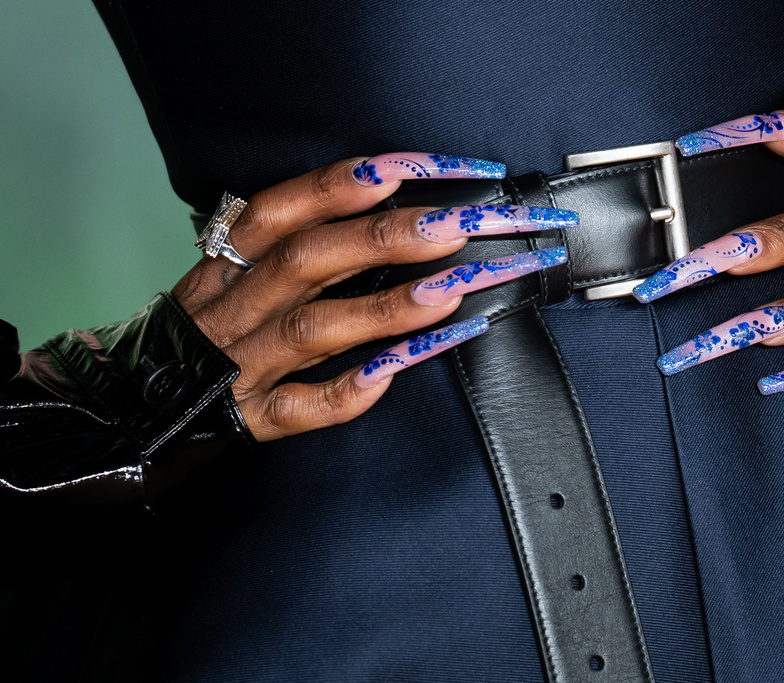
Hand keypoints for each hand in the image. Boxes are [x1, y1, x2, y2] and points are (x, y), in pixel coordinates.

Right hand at [172, 153, 575, 439]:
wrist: (135, 405)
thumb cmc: (214, 326)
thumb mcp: (236, 272)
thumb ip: (298, 243)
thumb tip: (397, 208)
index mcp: (231, 260)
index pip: (287, 207)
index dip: (347, 183)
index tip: (411, 166)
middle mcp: (237, 305)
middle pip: (309, 259)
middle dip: (385, 237)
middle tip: (458, 223)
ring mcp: (243, 364)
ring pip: (312, 330)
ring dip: (384, 308)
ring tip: (451, 290)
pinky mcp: (250, 419)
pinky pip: (300, 408)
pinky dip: (345, 394)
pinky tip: (392, 376)